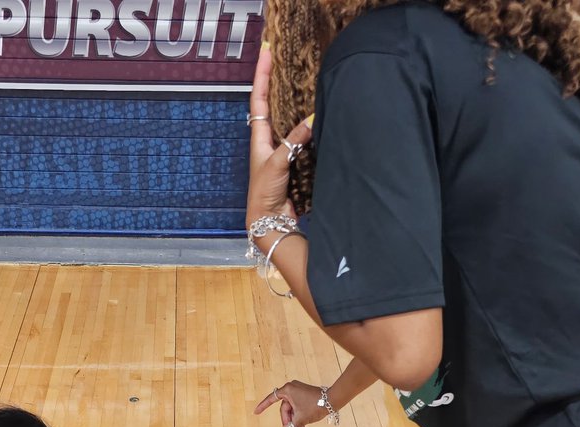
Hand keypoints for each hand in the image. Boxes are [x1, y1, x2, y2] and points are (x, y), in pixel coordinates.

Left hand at [246, 44, 312, 223]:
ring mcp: (283, 151)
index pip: (260, 99)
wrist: (270, 222)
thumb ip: (294, 141)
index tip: (268, 52)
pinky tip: (319, 116)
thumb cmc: (265, 194)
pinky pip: (303, 138)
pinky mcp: (295, 163)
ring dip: (296, 103)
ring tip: (305, 80)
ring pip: (290, 120)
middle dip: (280, 82)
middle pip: (275, 105)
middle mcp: (270, 141)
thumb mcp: (278, 163)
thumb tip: (311, 119)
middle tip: (288, 59)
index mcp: (260, 138)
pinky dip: (310, 126)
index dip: (263, 75)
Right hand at [255, 380, 329, 426]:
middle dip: (289, 424)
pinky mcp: (305, 397)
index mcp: (288, 390)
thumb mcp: (301, 419)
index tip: (255, 413)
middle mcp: (292, 389)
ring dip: (296, 424)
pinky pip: (299, 409)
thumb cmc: (315, 406)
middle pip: (285, 410)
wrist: (334, 400)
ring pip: (293, 412)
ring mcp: (299, 393)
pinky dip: (300, 419)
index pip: (271, 399)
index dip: (263, 407)